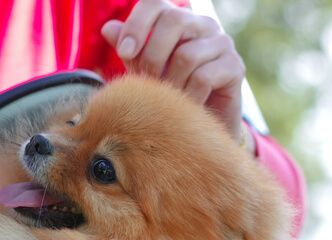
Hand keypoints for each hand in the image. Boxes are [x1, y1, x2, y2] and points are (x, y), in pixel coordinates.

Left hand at [101, 0, 246, 143]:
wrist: (200, 122)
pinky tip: (186, 106)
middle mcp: (203, 24)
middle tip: (148, 82)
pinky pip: (203, 77)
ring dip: (170, 83)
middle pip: (173, 20)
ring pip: (186, 54)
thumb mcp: (143, 70)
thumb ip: (129, 50)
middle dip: (152, 56)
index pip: (155, 3)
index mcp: (178, 20)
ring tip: (168, 98)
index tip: (124, 53)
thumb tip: (108, 28)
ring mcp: (222, 44)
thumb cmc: (169, 91)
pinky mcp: (235, 67)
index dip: (136, 24)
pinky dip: (188, 96)